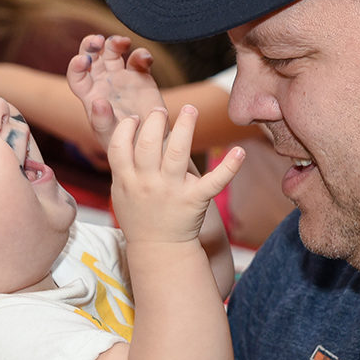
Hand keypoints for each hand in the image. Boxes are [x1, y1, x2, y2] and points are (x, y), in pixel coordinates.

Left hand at [68, 34, 165, 146]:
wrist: (150, 145)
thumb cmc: (124, 145)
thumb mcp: (110, 136)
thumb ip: (102, 120)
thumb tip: (98, 102)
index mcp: (90, 95)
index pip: (77, 76)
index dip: (76, 66)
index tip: (82, 60)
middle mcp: (103, 83)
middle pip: (92, 56)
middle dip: (92, 45)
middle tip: (98, 41)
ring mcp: (122, 78)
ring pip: (114, 52)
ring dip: (115, 43)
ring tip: (122, 43)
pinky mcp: (141, 77)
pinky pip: (139, 60)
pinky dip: (142, 55)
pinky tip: (145, 59)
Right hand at [108, 106, 244, 243]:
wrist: (159, 249)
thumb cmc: (139, 216)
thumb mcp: (120, 192)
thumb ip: (121, 165)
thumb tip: (125, 130)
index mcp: (126, 180)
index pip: (120, 146)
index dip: (126, 128)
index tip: (135, 118)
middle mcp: (148, 183)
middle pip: (148, 144)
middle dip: (155, 121)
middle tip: (161, 110)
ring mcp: (172, 191)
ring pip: (177, 152)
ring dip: (185, 126)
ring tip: (190, 109)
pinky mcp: (195, 200)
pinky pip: (215, 181)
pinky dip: (229, 167)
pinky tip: (239, 151)